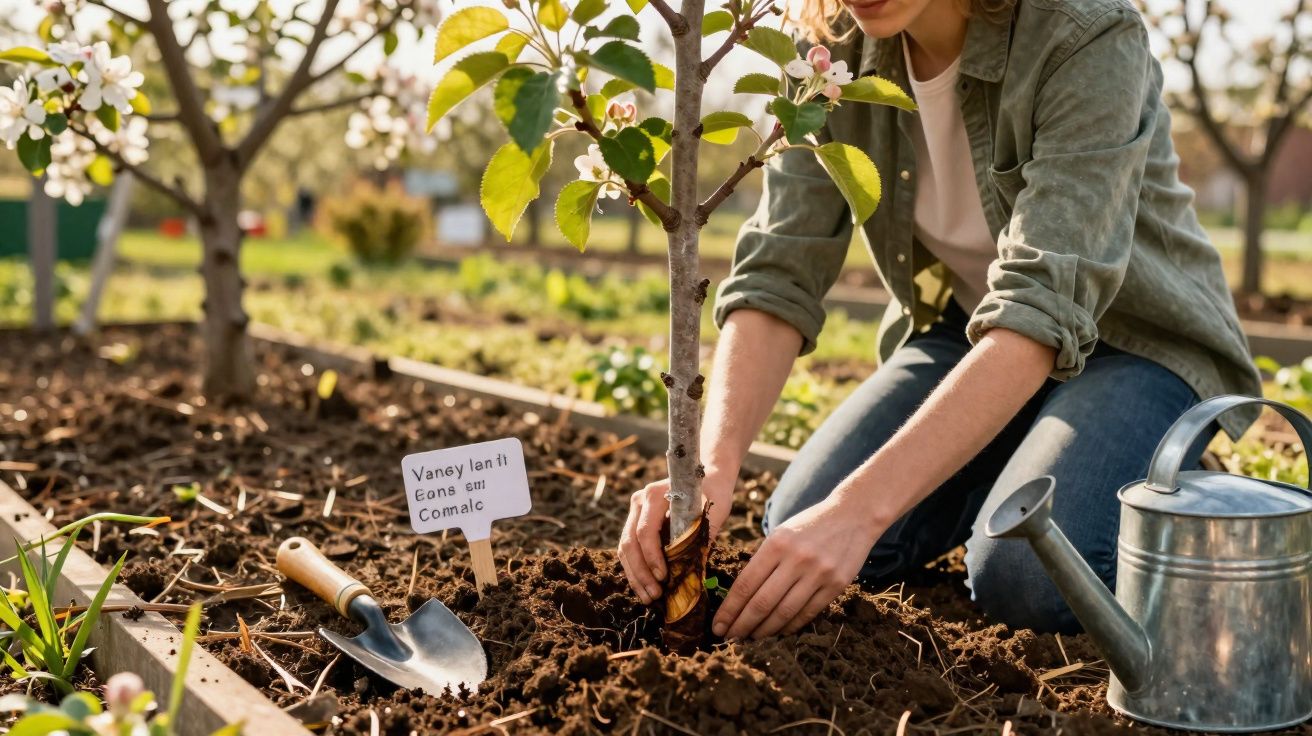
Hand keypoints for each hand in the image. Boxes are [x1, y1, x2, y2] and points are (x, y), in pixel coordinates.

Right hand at [618, 473, 734, 603]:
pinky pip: (629, 549)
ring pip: (625, 548)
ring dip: (636, 575)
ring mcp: (635, 511)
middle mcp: (640, 501)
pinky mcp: (636, 521)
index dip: (652, 558)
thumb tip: (693, 573)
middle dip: (641, 573)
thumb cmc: (713, 492)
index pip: (646, 531)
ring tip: (649, 598)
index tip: (664, 578)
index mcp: (656, 494)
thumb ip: (702, 537)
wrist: (707, 475)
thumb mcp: (714, 511)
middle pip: (630, 542)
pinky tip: (646, 587)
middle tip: (654, 595)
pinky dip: (636, 569)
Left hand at [712, 495, 879, 639]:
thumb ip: (763, 561)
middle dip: (742, 625)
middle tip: (729, 638)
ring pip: (784, 612)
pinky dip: (790, 626)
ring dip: (765, 630)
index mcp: (777, 544)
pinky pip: (808, 613)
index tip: (717, 625)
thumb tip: (740, 597)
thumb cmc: (809, 526)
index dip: (729, 609)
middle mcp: (797, 559)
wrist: (853, 515)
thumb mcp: (781, 534)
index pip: (745, 584)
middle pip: (762, 603)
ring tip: (752, 637)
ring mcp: (818, 573)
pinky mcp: (836, 585)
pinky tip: (778, 631)